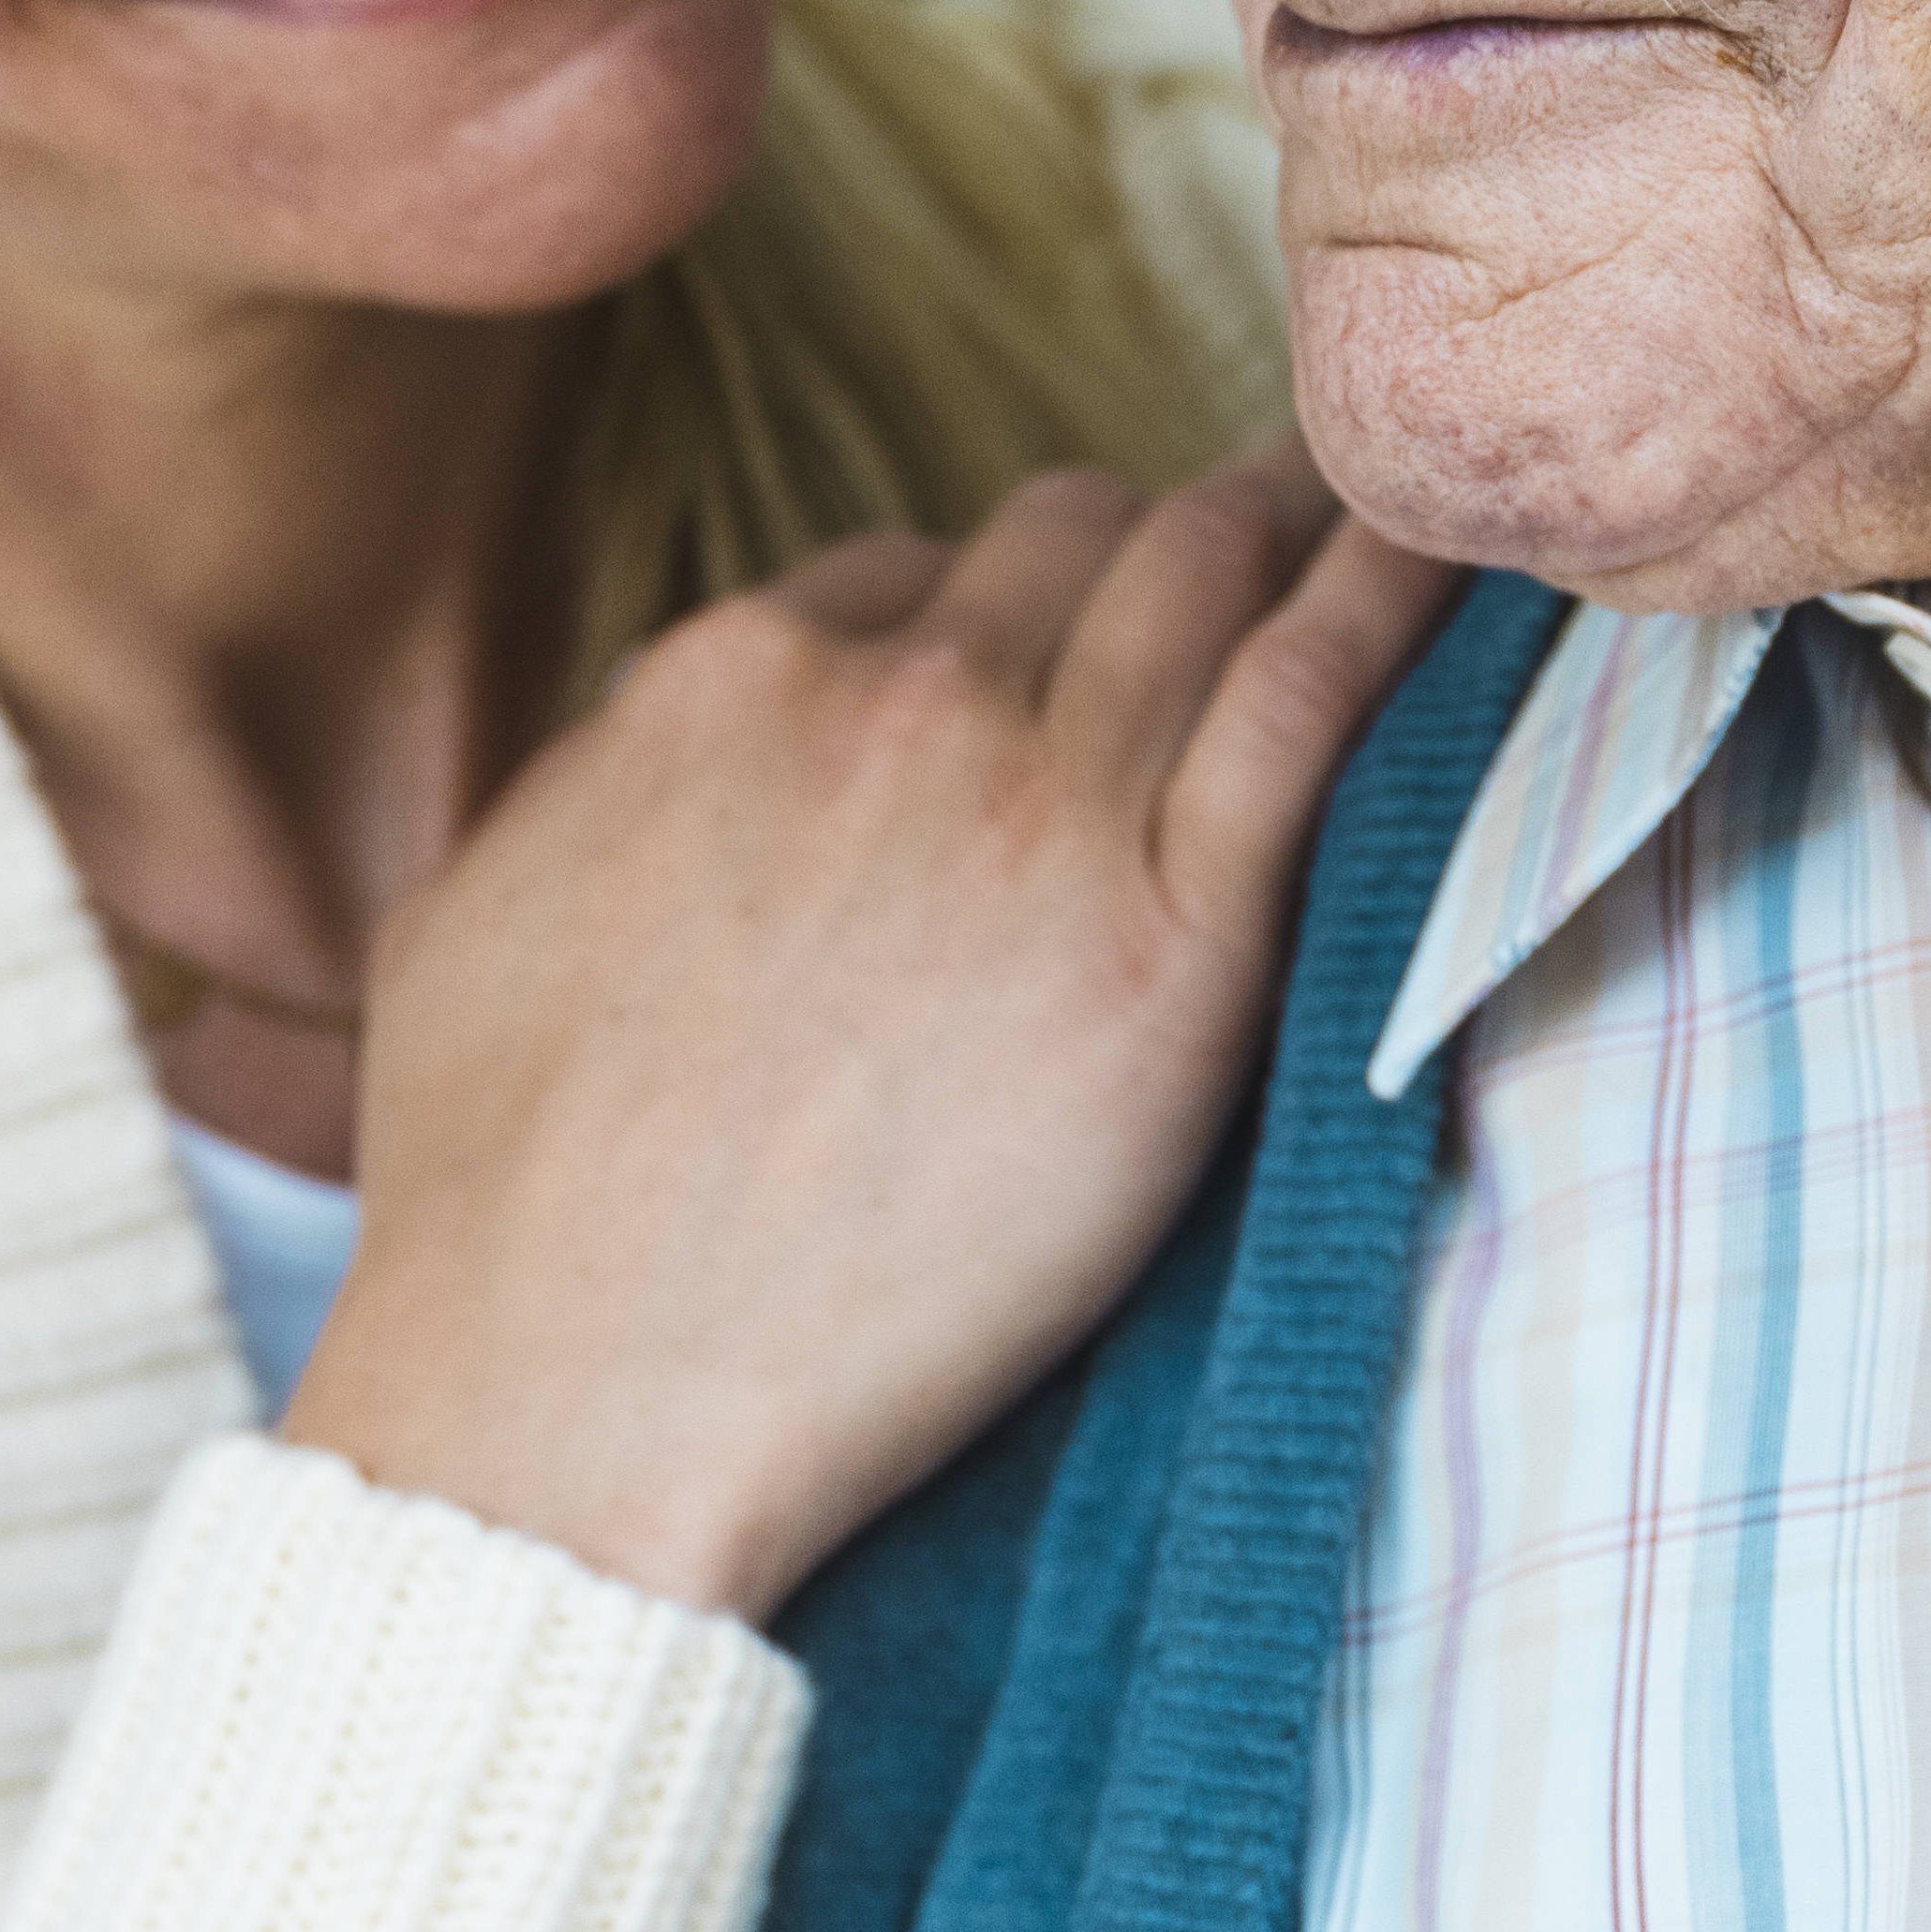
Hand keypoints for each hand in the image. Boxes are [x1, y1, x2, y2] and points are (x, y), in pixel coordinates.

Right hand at [282, 455, 1465, 1621]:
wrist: (576, 1398)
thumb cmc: (498, 1215)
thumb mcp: (478, 925)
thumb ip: (595, 796)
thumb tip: (654, 765)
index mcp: (727, 681)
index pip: (918, 574)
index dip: (997, 624)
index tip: (1054, 681)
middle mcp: (893, 698)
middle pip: (1080, 542)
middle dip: (1153, 559)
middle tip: (1240, 595)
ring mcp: (1040, 803)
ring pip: (1204, 573)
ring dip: (1284, 543)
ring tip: (1379, 533)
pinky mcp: (1175, 935)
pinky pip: (1317, 697)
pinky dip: (1394, 605)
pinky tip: (1452, 563)